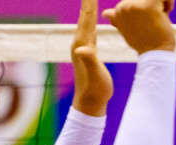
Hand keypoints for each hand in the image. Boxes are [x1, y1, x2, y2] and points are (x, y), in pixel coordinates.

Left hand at [70, 0, 112, 116]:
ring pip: (85, 22)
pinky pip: (88, 31)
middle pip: (85, 17)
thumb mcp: (95, 76)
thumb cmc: (96, 91)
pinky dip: (90, 21)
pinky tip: (91, 20)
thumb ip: (90, 61)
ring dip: (88, 9)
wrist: (89, 103)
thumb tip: (82, 49)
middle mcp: (80, 43)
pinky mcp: (85, 53)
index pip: (87, 19)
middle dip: (88, 2)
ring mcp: (81, 48)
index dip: (90, 4)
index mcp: (83, 45)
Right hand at [104, 0, 174, 54]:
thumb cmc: (144, 43)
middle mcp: (122, 7)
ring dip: (161, 4)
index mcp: (118, 11)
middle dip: (153, 4)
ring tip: (160, 18)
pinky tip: (167, 11)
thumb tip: (105, 14)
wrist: (154, 55)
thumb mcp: (128, 29)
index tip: (149, 20)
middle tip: (156, 20)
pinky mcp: (148, 5)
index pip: (135, 1)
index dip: (145, 7)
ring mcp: (134, 5)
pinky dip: (168, 1)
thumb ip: (118, 18)